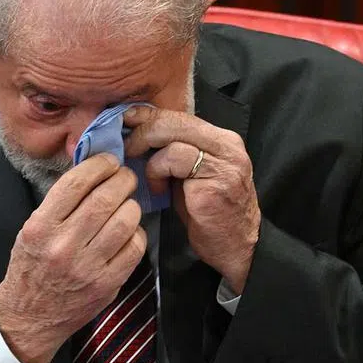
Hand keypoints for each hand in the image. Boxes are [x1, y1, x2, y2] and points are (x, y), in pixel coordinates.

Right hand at [0, 154, 146, 362]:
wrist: (29, 317)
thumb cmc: (31, 267)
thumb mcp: (32, 229)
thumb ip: (60, 203)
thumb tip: (93, 172)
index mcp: (41, 227)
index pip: (76, 183)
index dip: (99, 165)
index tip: (109, 161)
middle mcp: (63, 245)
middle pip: (105, 199)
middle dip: (122, 180)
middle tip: (125, 177)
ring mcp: (87, 267)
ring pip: (124, 221)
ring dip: (132, 205)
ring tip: (127, 203)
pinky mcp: (107, 284)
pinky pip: (134, 248)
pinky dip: (137, 233)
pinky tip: (129, 231)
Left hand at [123, 106, 260, 293]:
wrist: (237, 247)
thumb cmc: (209, 213)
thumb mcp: (191, 174)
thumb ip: (174, 151)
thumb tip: (137, 133)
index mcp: (222, 139)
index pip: (179, 115)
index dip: (148, 116)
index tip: (125, 120)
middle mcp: (228, 145)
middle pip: (174, 120)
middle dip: (143, 130)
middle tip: (126, 147)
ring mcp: (224, 162)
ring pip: (173, 138)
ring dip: (151, 158)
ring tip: (150, 177)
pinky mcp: (216, 181)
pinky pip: (174, 160)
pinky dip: (158, 172)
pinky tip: (159, 190)